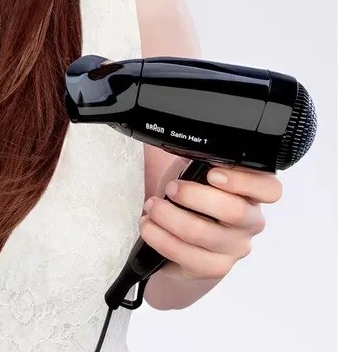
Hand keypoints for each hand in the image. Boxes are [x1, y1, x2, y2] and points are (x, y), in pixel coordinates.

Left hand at [139, 156, 282, 281]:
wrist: (178, 235)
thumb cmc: (189, 198)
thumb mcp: (195, 171)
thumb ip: (201, 161)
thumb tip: (193, 151)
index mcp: (251, 193)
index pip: (269, 189)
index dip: (243, 181)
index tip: (212, 174)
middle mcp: (249, 222)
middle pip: (233, 211)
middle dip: (193, 196)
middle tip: (171, 188)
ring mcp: (234, 247)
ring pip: (203, 233)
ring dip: (169, 216)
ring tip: (151, 206)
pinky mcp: (214, 267)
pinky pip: (187, 255)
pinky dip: (161, 237)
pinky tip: (148, 226)